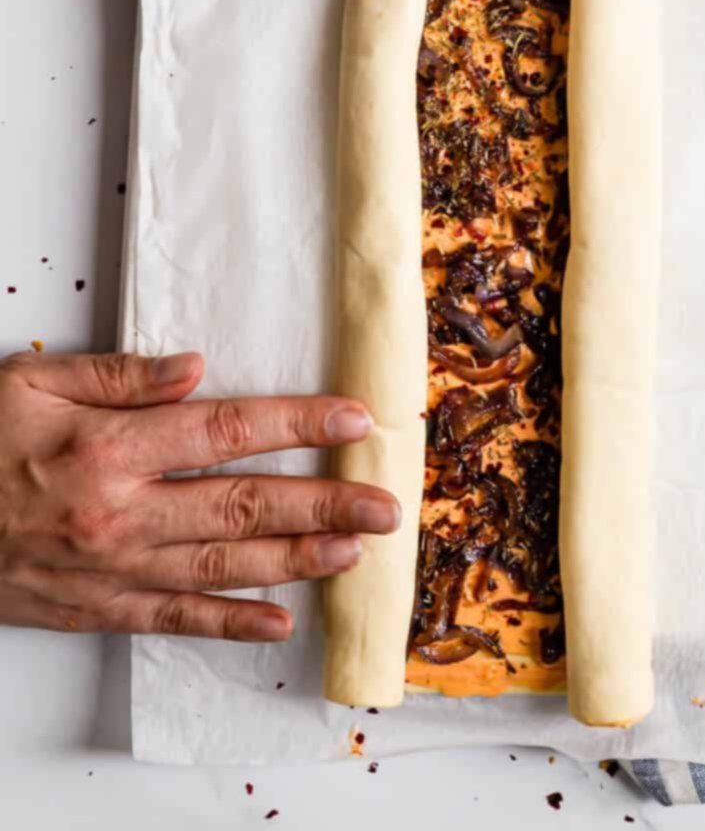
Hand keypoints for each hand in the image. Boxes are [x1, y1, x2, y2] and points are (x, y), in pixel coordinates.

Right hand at [0, 349, 399, 640]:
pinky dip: (230, 623)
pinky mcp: (96, 608)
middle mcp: (121, 512)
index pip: (227, 430)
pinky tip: (280, 623)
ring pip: (223, 567)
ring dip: (296, 562)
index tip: (354, 420)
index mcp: (110, 446)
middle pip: (243, 506)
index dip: (297, 425)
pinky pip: (175, 619)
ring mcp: (112, 569)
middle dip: (324, 505)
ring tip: (353, 554)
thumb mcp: (32, 381)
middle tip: (384, 507)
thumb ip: (119, 375)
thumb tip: (195, 366)